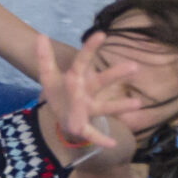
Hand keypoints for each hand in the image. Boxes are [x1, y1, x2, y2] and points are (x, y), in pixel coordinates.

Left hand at [37, 30, 136, 156]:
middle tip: (133, 67)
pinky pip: (92, 133)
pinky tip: (112, 143)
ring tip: (137, 103)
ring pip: (103, 107)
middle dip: (114, 75)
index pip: (82, 62)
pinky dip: (101, 139)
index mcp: (77, 78)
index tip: (101, 34)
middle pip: (100, 82)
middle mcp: (86, 93)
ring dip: (119, 106)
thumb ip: (44, 57)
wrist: (61, 116)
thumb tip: (40, 36)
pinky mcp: (82, 127)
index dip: (89, 49)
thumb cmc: (59, 93)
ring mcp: (86, 110)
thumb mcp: (48, 76)